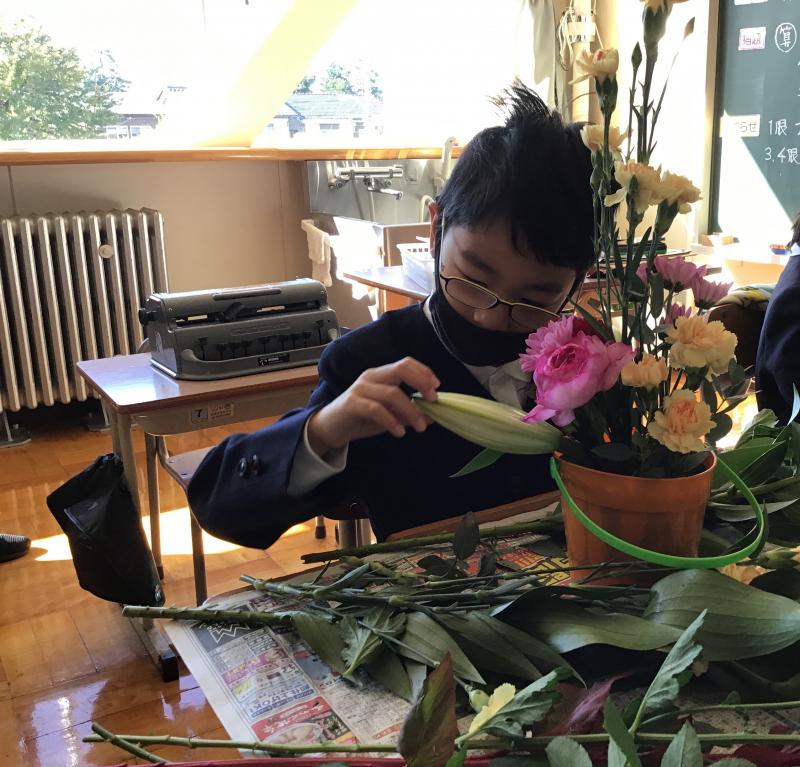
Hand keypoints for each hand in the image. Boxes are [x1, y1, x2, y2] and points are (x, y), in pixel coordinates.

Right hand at [307, 357, 439, 456]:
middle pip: (400, 369)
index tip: (437, 388)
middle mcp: (371, 377)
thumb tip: (433, 416)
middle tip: (433, 400)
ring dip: (410, 410)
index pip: (405, 364)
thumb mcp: (390, 416)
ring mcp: (360, 388)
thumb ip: (409, 413)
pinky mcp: (351, 403)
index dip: (424, 372)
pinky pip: (376, 409)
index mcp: (381, 375)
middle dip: (421, 382)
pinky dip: (391, 420)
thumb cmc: (361, 419)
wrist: (330, 428)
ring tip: (420, 427)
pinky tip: (399, 432)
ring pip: (392, 393)